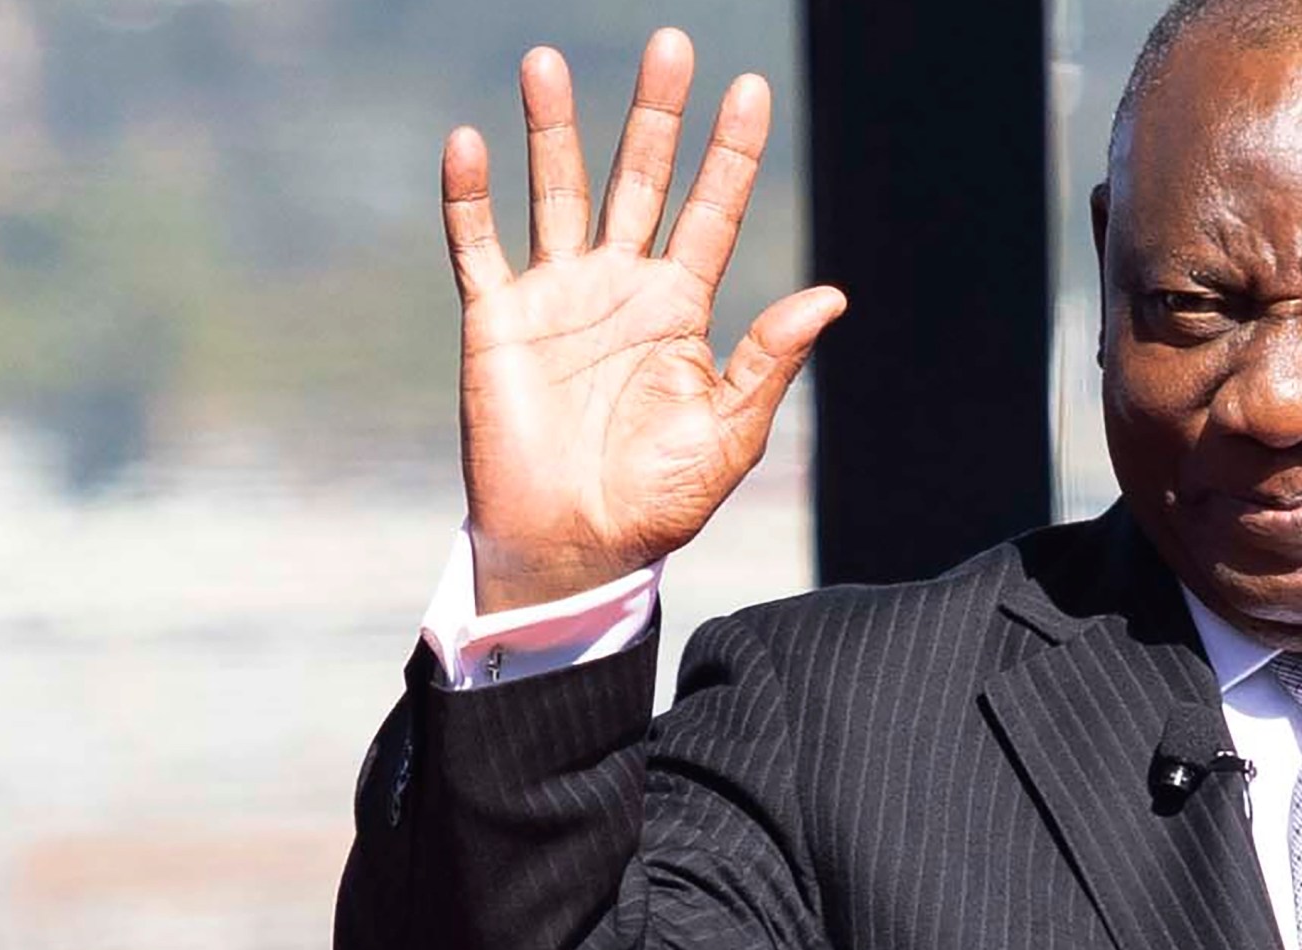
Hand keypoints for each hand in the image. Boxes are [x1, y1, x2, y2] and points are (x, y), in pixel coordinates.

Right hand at [442, 29, 846, 612]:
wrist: (576, 548)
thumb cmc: (657, 501)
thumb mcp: (728, 433)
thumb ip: (769, 361)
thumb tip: (832, 295)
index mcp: (680, 309)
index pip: (711, 211)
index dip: (730, 153)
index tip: (750, 88)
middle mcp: (620, 287)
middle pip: (639, 179)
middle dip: (656, 115)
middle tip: (670, 44)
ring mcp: (556, 297)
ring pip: (556, 192)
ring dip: (552, 129)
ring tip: (546, 61)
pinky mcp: (497, 321)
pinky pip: (477, 246)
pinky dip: (469, 198)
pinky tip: (469, 142)